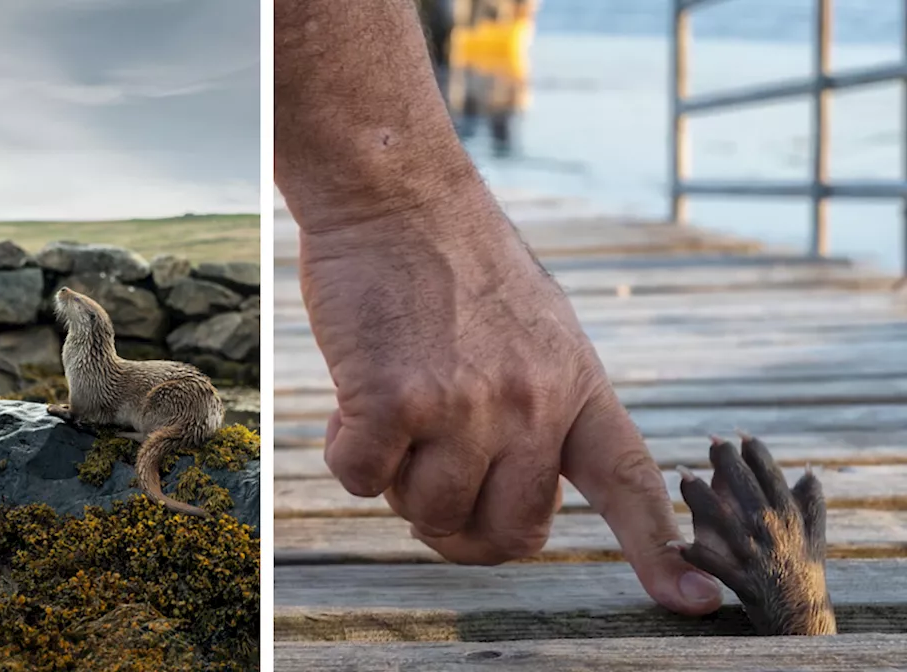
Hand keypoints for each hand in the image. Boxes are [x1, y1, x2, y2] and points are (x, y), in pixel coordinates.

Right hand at [295, 193, 723, 617]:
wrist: (396, 192)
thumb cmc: (453, 257)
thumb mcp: (535, 325)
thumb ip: (536, 402)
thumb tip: (501, 484)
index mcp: (574, 385)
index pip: (628, 482)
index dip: (659, 550)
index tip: (695, 601)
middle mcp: (530, 403)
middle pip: (507, 534)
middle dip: (461, 531)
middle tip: (428, 492)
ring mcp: (464, 404)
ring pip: (428, 514)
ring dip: (398, 483)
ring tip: (388, 416)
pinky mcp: (393, 399)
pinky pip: (362, 481)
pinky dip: (347, 454)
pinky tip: (350, 401)